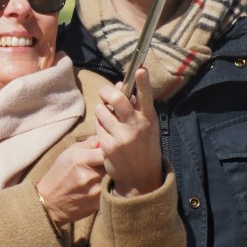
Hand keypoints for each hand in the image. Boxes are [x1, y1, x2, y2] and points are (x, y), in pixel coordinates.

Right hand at [36, 136, 104, 227]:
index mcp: (80, 160)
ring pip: (113, 178)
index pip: (106, 150)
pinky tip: (100, 186)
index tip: (111, 151)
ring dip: (111, 176)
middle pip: (113, 165)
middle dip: (113, 163)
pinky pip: (110, 191)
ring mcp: (95, 191)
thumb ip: (89, 143)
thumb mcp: (69, 153)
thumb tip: (104, 137)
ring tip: (104, 175)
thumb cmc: (59, 174)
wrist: (50, 202)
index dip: (111, 150)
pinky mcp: (98, 203)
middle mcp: (89, 176)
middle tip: (109, 163)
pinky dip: (108, 187)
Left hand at [95, 67, 162, 197]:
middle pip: (116, 98)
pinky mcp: (108, 146)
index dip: (143, 81)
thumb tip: (119, 85)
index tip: (140, 68)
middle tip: (105, 93)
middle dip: (107, 91)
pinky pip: (97, 126)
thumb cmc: (144, 146)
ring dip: (102, 110)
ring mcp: (121, 136)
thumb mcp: (146, 125)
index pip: (146, 96)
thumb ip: (135, 106)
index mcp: (149, 119)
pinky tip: (108, 134)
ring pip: (101, 110)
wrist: (141, 178)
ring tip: (108, 118)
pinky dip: (100, 126)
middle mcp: (136, 126)